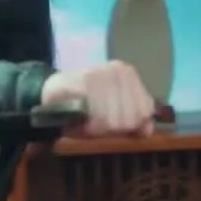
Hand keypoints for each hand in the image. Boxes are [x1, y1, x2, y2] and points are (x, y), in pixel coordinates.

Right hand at [40, 61, 154, 138]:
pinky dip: (91, 126)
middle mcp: (120, 70)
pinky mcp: (87, 80)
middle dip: (114, 129)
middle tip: (97, 125)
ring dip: (100, 129)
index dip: (131, 126)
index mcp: (130, 74)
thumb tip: (147, 130)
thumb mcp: (114, 109)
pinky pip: (99, 115)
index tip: (114, 127)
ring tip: (89, 124)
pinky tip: (83, 123)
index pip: (145, 110)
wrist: (52, 91)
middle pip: (130, 118)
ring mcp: (104, 73)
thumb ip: (134, 118)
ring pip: (115, 120)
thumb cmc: (85, 103)